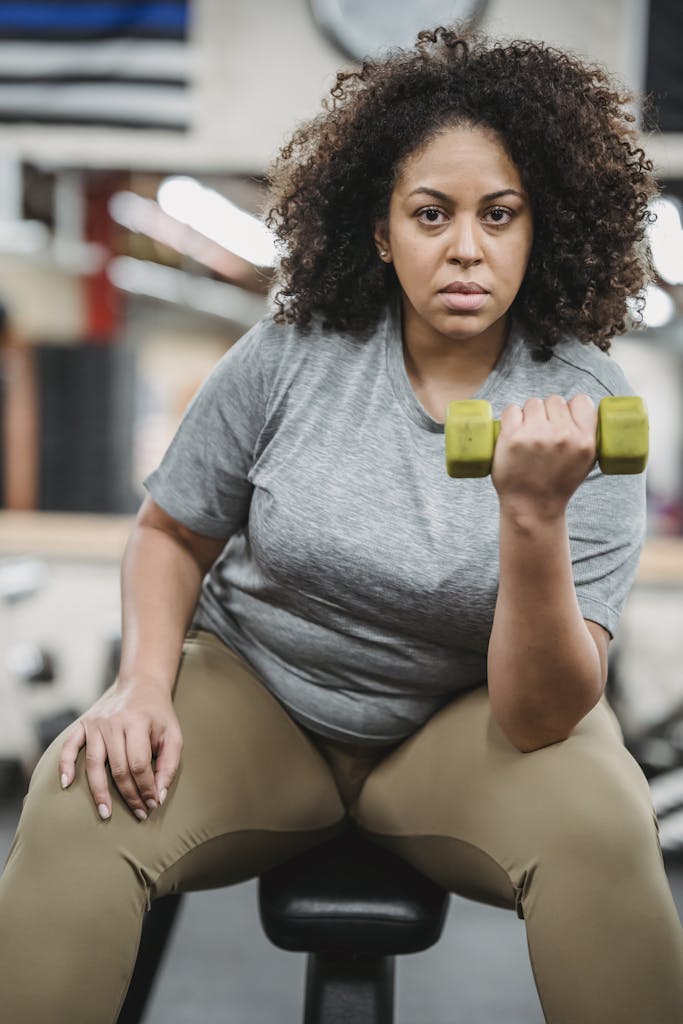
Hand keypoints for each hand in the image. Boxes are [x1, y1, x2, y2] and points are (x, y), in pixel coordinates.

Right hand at [58, 680, 182, 820]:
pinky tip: (66, 784)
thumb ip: (169, 765)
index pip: (139, 764)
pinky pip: (70, 746)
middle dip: (129, 795)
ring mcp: (96, 722)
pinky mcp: (83, 724)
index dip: (146, 787)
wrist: (141, 686)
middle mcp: (114, 722)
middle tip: (138, 813)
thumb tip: (158, 796)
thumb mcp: (173, 735)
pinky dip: (65, 765)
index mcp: (138, 722)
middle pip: (118, 768)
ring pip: (94, 763)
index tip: (152, 803)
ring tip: (106, 813)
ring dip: (100, 792)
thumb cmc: (159, 716)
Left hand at [492, 394, 597, 517]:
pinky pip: (511, 410)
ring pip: (533, 403)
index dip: (571, 407)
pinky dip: (510, 418)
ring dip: (529, 414)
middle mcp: (563, 435)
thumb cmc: (557, 484)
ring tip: (528, 435)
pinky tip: (513, 432)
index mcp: (584, 441)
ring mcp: (536, 435)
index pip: (582, 401)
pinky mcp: (512, 437)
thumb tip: (576, 409)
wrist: (532, 507)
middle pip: (555, 400)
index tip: (563, 418)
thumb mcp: (585, 462)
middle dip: (548, 413)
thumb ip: (584, 436)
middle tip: (542, 432)